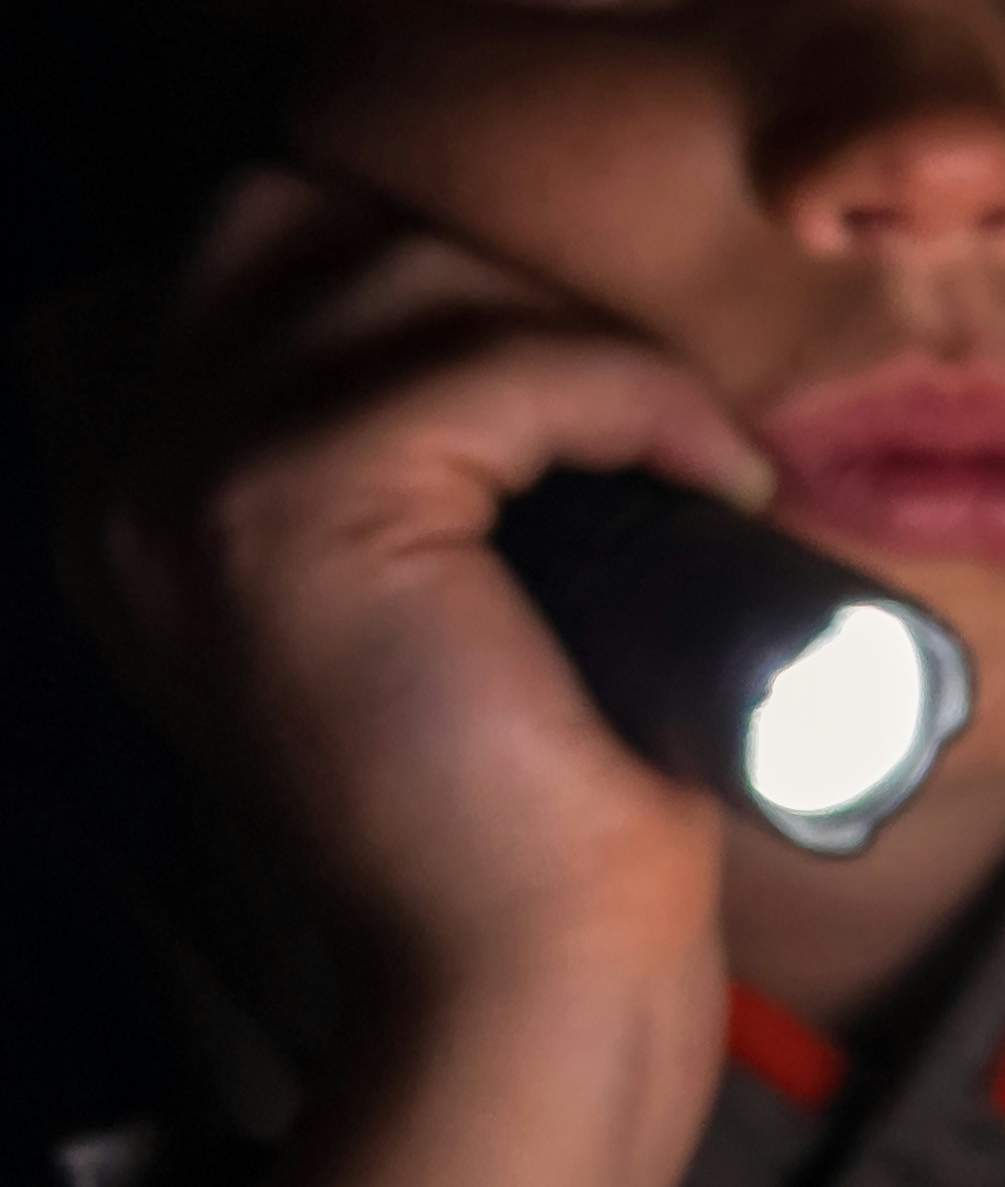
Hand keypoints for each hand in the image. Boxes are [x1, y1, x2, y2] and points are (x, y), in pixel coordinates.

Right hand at [69, 166, 776, 1186]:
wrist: (525, 971)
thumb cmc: (508, 781)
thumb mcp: (396, 580)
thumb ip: (359, 442)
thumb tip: (468, 285)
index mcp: (113, 486)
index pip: (218, 249)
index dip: (384, 268)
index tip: (528, 377)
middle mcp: (111, 473)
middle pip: (285, 215)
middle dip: (466, 275)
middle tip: (603, 402)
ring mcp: (185, 486)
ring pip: (397, 273)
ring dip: (566, 334)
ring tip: (666, 444)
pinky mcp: (303, 513)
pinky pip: (498, 364)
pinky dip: (633, 392)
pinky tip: (710, 474)